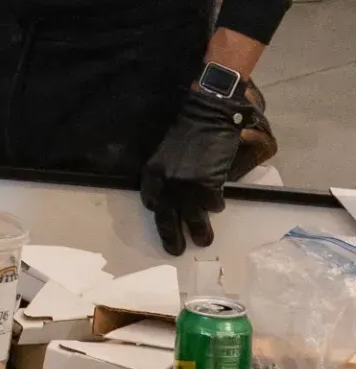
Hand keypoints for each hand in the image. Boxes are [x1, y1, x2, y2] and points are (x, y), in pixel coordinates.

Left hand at [139, 82, 254, 253]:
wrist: (207, 118)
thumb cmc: (187, 133)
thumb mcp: (165, 154)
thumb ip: (165, 176)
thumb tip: (172, 196)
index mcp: (152, 176)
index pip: (151, 203)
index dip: (160, 213)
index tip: (167, 219)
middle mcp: (166, 186)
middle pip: (167, 219)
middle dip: (171, 237)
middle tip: (176, 250)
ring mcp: (187, 189)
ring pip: (192, 219)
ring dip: (199, 232)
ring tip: (203, 242)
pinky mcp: (208, 187)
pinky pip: (213, 205)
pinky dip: (216, 205)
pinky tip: (218, 205)